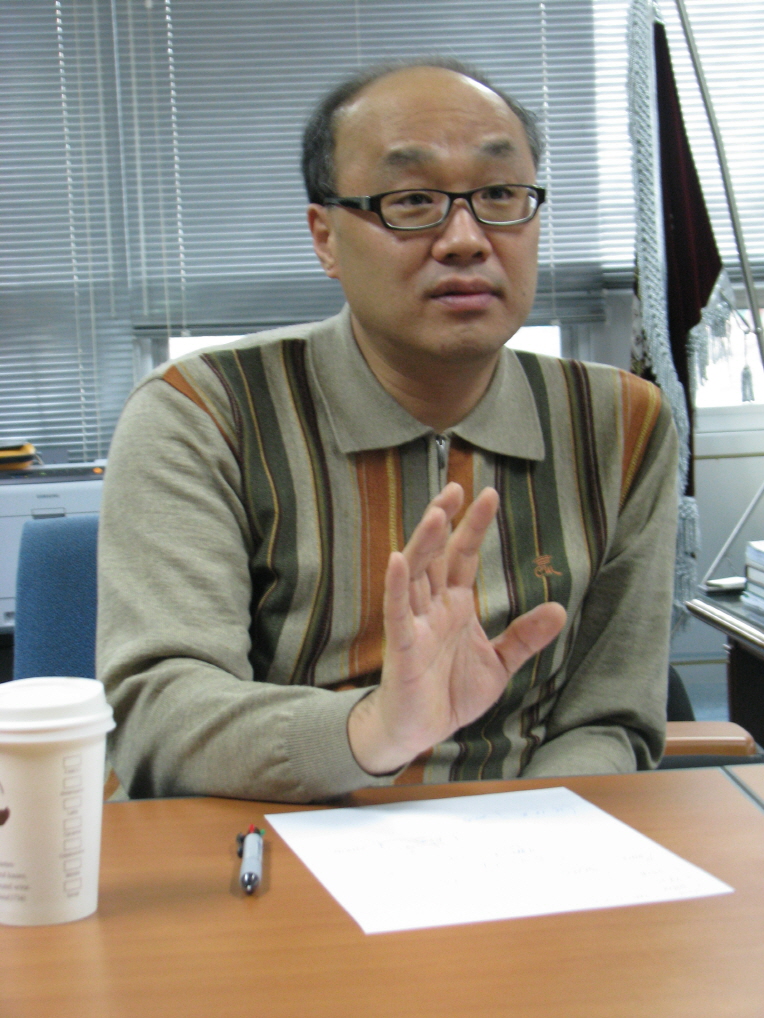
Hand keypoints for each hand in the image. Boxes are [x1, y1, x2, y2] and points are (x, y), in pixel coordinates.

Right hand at [347, 482, 566, 774]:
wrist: (422, 732)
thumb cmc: (452, 692)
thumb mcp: (500, 663)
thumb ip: (525, 636)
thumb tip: (559, 608)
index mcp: (455, 605)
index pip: (463, 556)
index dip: (474, 526)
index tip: (488, 495)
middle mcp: (433, 606)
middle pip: (437, 554)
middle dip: (445, 520)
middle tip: (456, 487)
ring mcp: (415, 623)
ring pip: (415, 574)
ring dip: (424, 543)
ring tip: (437, 513)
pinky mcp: (402, 646)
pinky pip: (397, 611)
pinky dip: (397, 586)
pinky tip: (397, 559)